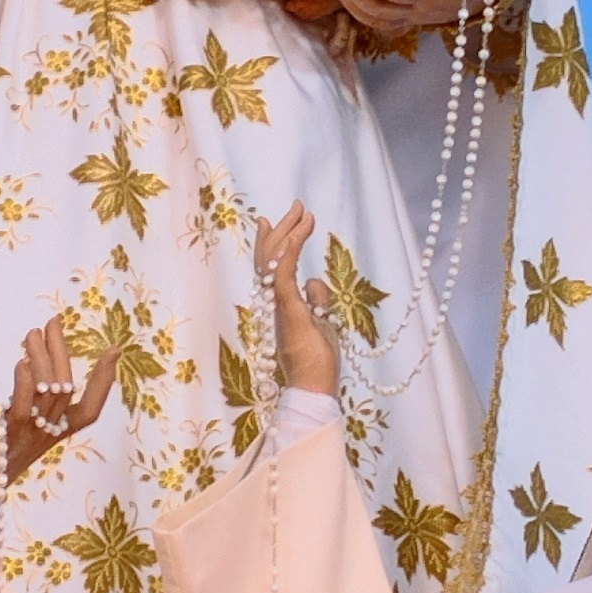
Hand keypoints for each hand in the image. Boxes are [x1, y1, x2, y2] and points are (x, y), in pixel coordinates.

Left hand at [0, 316, 115, 550]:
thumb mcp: (10, 435)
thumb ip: (22, 411)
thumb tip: (26, 378)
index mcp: (51, 437)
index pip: (89, 410)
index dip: (105, 382)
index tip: (115, 350)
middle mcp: (46, 437)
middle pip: (68, 390)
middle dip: (62, 352)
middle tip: (53, 321)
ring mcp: (29, 437)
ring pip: (49, 393)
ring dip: (42, 358)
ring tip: (32, 333)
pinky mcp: (7, 437)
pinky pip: (24, 407)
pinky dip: (26, 383)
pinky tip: (21, 362)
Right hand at [255, 201, 339, 399]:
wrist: (314, 387)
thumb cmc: (317, 360)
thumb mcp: (321, 321)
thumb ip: (316, 298)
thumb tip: (315, 280)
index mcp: (280, 305)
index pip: (271, 266)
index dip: (272, 241)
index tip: (274, 218)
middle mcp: (273, 302)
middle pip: (270, 256)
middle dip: (283, 227)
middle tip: (297, 206)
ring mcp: (277, 305)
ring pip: (274, 259)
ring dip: (290, 231)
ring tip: (304, 211)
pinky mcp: (288, 309)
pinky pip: (284, 272)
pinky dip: (291, 248)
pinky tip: (300, 230)